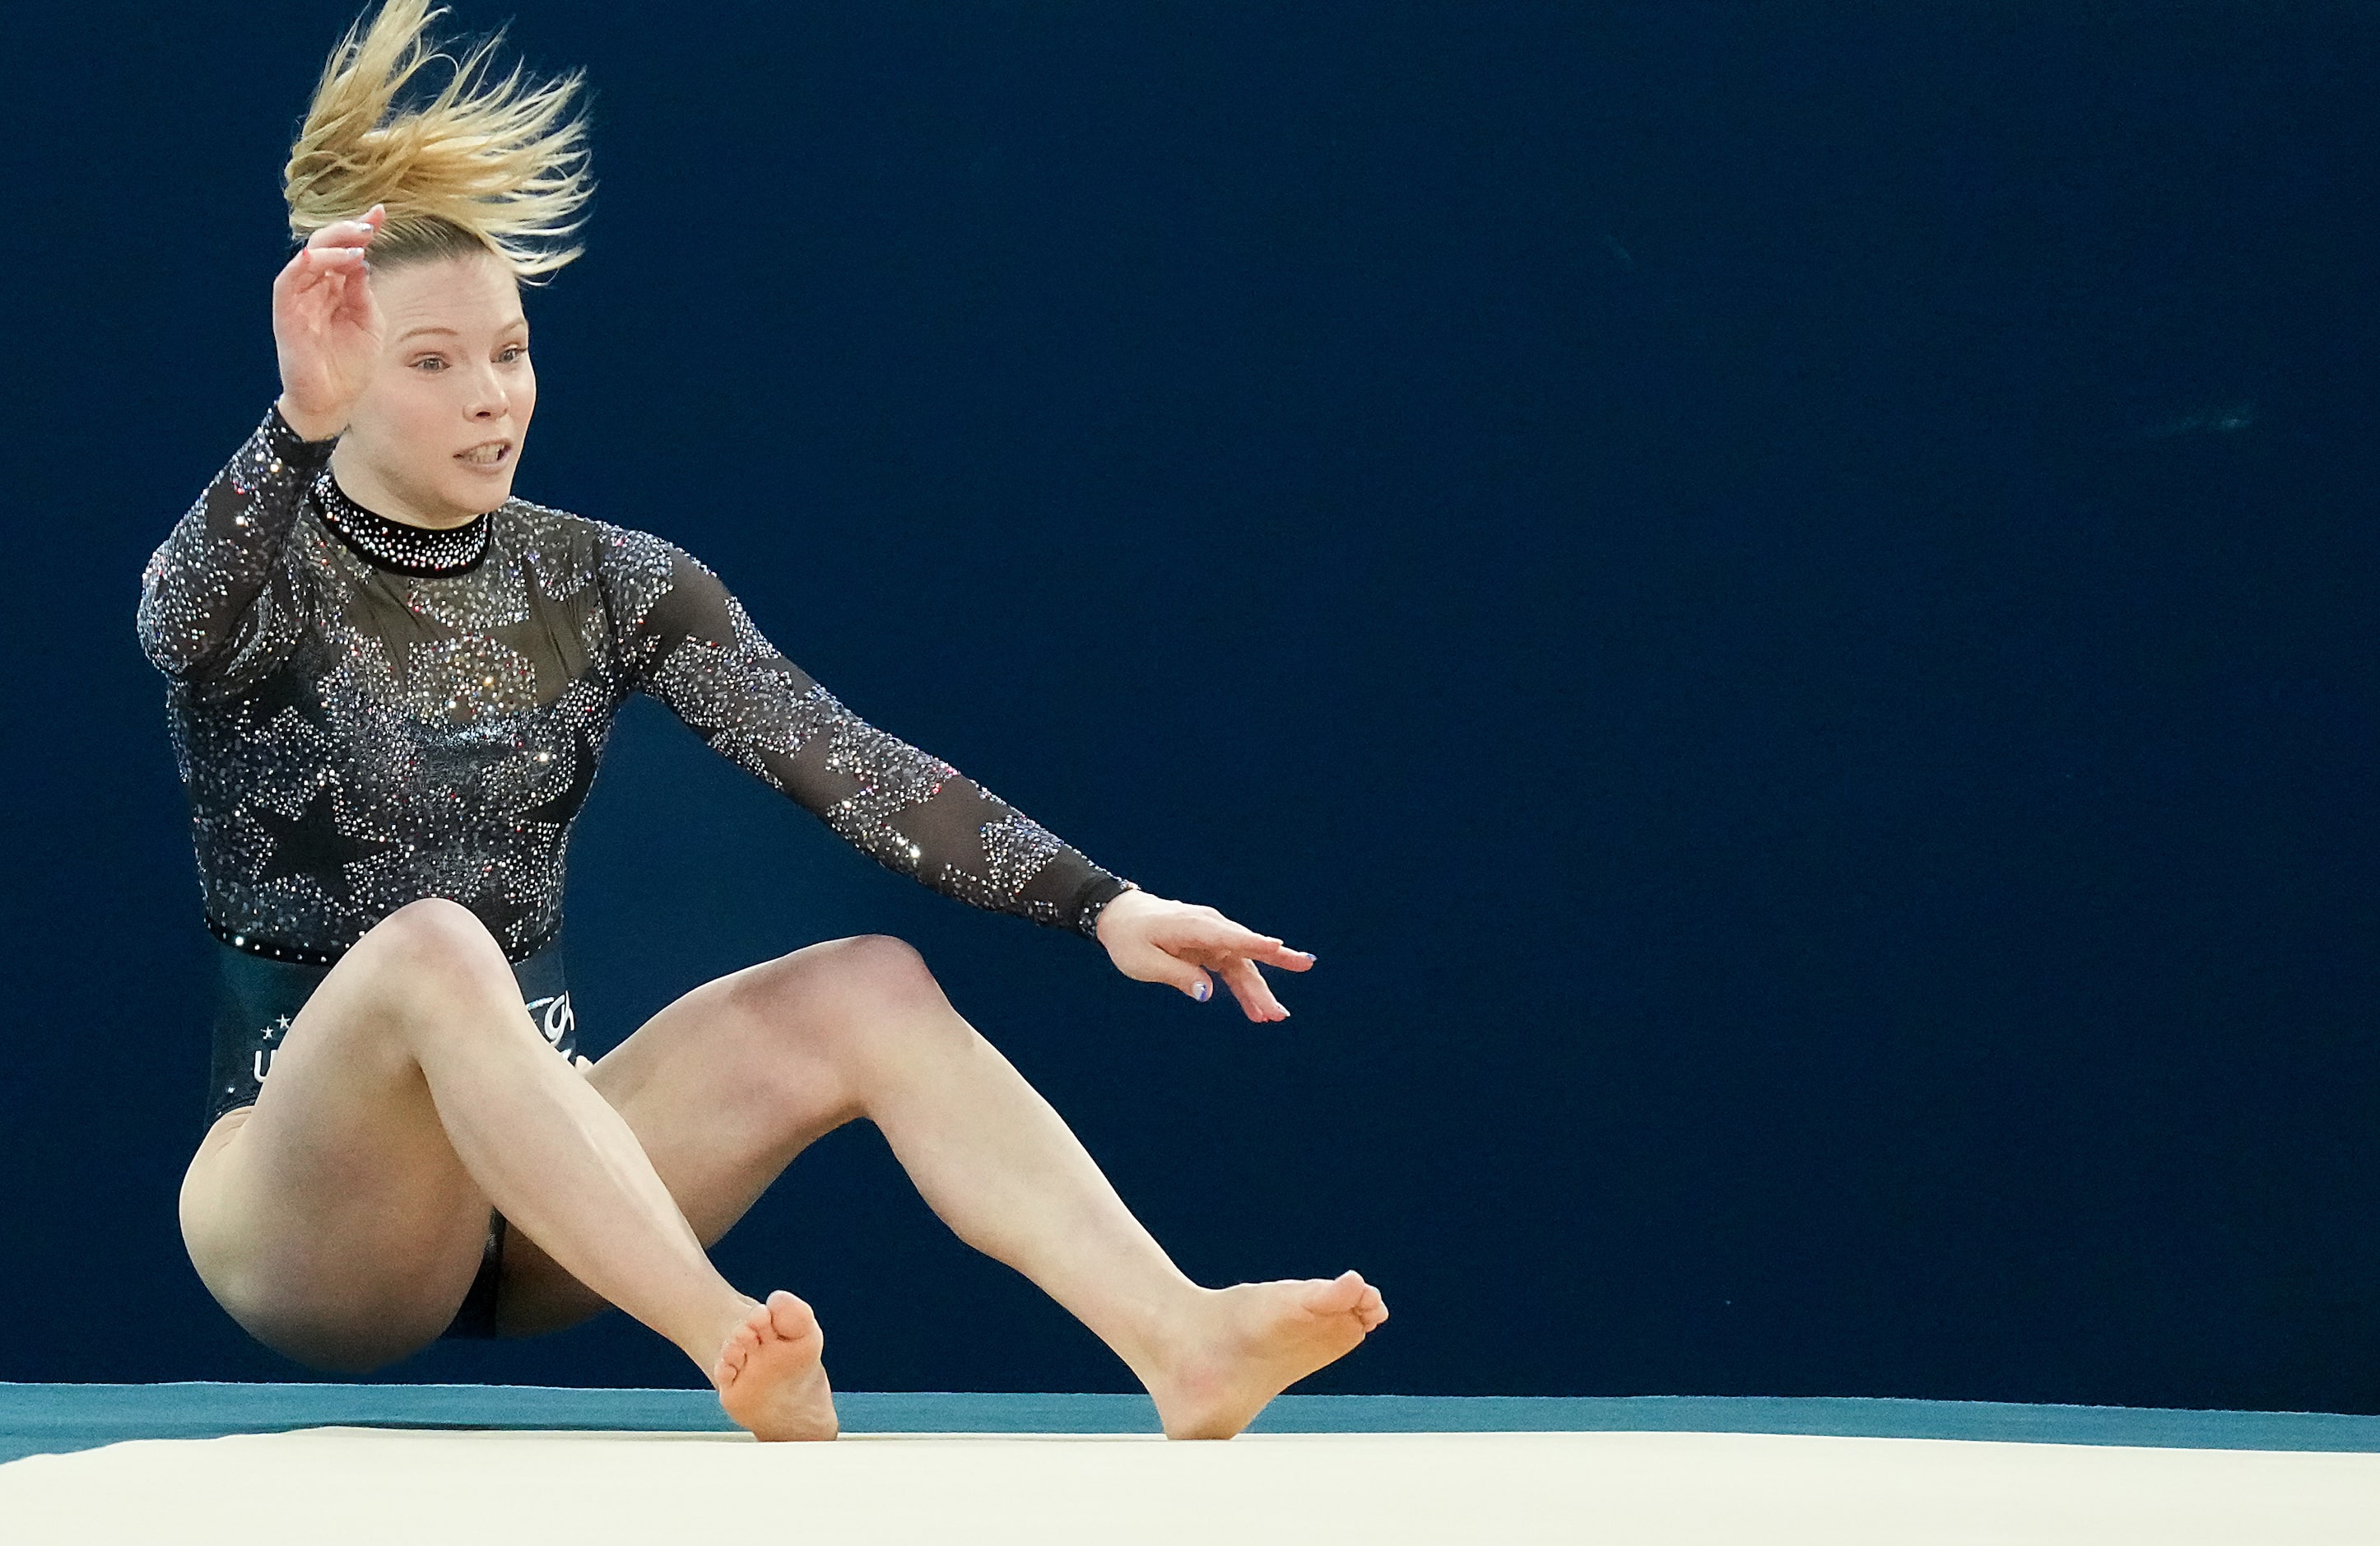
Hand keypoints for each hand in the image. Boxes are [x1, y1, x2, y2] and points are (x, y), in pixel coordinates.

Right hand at [272, 208, 386, 440]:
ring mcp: (299, 300)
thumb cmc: (351, 365)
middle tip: (369, 225)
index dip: (361, 230)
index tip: (381, 212)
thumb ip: (363, 293)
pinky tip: (318, 258)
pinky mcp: (286, 314)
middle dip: (347, 231)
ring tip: (357, 245)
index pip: (346, 250)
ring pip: (307, 259)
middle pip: (326, 247)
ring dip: (330, 247)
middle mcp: (316, 288)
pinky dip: (301, 267)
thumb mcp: (368, 324)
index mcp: (337, 288)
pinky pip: (287, 282)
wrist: (334, 401)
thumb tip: (361, 263)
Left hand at [1094, 889, 1314, 1022]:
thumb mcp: (1143, 961)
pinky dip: (1245, 990)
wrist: (1122, 918)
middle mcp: (1211, 928)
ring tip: (1275, 1017)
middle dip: (1273, 969)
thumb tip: (1207, 993)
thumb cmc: (1130, 938)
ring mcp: (1214, 938)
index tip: (1278, 947)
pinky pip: (1234, 971)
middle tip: (1299, 974)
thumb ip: (1176, 975)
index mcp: (1194, 926)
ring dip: (1259, 991)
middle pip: (1246, 952)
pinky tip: (1257, 1013)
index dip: (1254, 943)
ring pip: (1244, 966)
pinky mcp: (1213, 949)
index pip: (1230, 936)